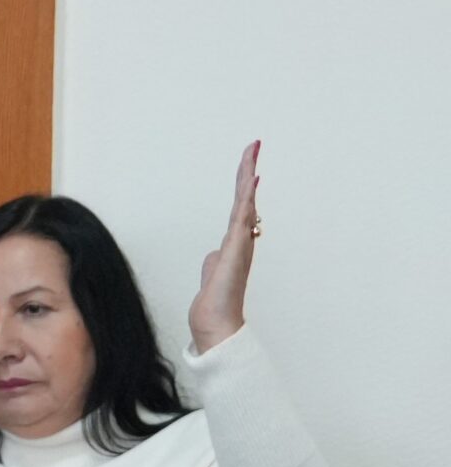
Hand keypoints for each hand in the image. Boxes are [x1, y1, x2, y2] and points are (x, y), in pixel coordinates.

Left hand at [189, 139, 260, 353]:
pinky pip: (242, 217)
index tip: (251, 167)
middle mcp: (240, 239)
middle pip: (245, 198)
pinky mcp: (235, 248)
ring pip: (245, 201)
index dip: (245, 186)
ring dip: (247, 175)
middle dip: (248, 171)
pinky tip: (251, 181)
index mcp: (234, 243)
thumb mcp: (212, 274)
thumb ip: (215, 261)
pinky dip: (246, 198)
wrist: (216, 321)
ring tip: (252, 151)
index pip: (240, 208)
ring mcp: (240, 242)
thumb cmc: (215, 302)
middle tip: (254, 145)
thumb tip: (215, 255)